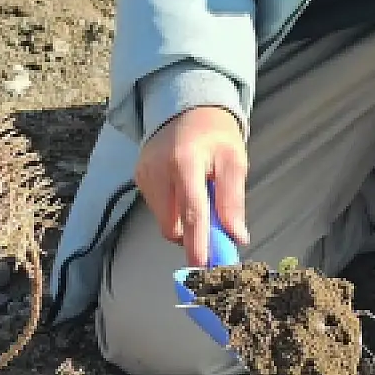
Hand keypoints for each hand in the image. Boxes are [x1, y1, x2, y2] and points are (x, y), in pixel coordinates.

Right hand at [134, 106, 248, 268]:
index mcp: (185, 162)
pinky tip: (184, 190)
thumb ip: (233, 200)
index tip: (204, 269)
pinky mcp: (138, 176)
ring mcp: (143, 173)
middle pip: (173, 225)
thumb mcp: (234, 160)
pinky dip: (173, 209)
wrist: (186, 106)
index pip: (191, 213)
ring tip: (199, 196)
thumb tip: (236, 237)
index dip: (198, 245)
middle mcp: (158, 169)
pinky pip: (157, 208)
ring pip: (164, 220)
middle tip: (215, 229)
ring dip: (183, 221)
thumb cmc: (216, 134)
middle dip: (193, 235)